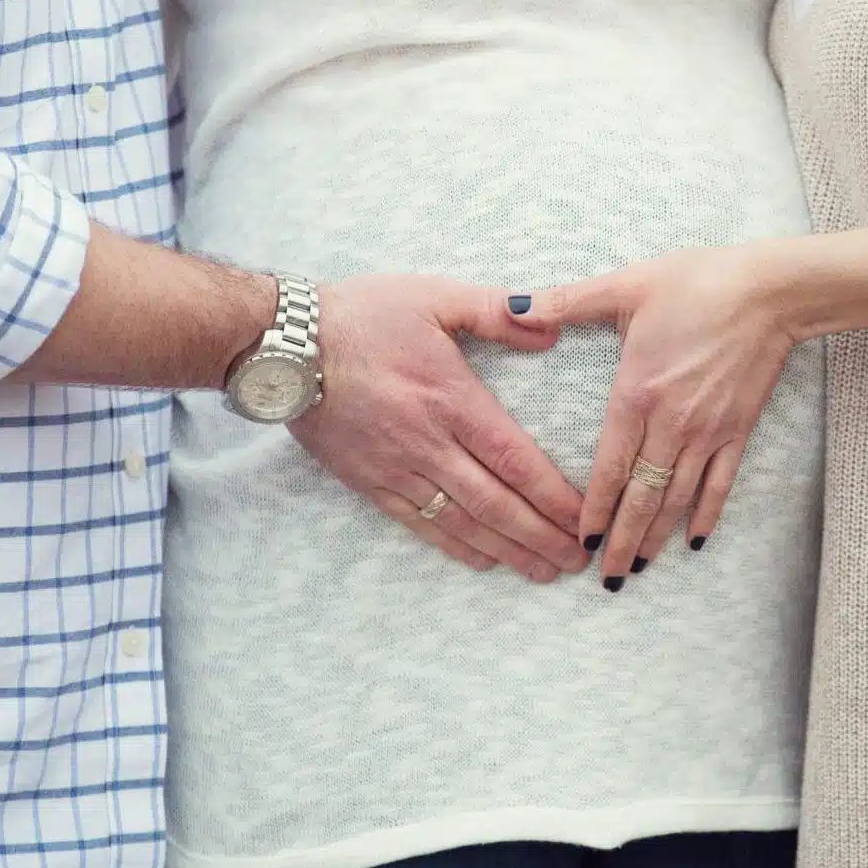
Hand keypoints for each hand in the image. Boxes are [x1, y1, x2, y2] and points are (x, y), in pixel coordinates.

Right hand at [291, 275, 590, 582]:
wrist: (284, 344)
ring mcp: (396, 467)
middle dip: (540, 536)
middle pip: (495, 503)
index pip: (514, 459)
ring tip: (542, 571)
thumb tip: (553, 327)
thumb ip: (496, 311)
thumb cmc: (362, 314)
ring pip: (461, 522)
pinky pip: (418, 523)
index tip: (582, 519)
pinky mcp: (368, 480)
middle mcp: (428, 442)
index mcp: (451, 397)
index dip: (552, 496)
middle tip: (576, 562)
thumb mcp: (434, 296)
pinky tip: (483, 561)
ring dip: (506, 550)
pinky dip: (454, 545)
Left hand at [521, 245, 799, 589]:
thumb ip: (567, 302)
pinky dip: (705, 515)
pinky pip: (719, 484)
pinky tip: (693, 542)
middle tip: (607, 580)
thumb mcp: (625, 285)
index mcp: (637, 394)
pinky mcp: (738, 430)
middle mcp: (672, 424)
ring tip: (639, 569)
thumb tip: (515, 307)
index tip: (583, 543)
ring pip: (677, 498)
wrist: (770, 291)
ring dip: (656, 537)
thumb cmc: (697, 283)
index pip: (610, 467)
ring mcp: (708, 432)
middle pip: (642, 497)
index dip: (595, 510)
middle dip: (623, 542)